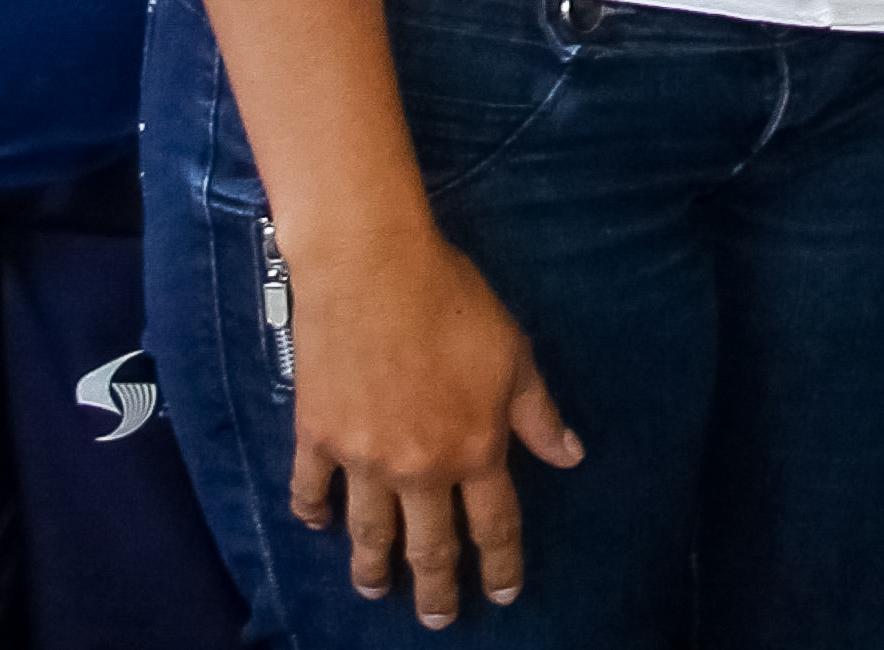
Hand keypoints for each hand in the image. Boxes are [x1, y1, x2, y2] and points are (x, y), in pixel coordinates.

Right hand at [288, 220, 580, 625]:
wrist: (374, 269)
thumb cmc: (452, 301)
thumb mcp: (514, 352)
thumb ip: (538, 413)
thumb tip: (570, 455)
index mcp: (474, 448)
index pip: (494, 525)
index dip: (500, 564)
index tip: (502, 593)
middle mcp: (419, 468)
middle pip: (428, 547)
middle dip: (436, 590)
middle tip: (438, 618)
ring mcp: (363, 459)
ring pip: (368, 534)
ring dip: (373, 569)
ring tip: (375, 590)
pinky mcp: (318, 438)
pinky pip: (312, 491)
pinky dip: (313, 514)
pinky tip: (318, 525)